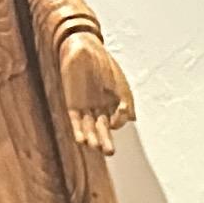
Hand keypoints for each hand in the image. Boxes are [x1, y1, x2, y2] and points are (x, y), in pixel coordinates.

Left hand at [59, 36, 134, 154]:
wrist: (82, 49)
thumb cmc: (104, 64)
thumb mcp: (119, 83)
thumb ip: (126, 102)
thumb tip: (131, 119)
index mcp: (115, 103)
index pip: (117, 120)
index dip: (118, 123)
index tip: (117, 120)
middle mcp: (101, 107)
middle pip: (103, 128)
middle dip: (106, 140)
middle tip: (110, 152)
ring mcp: (86, 106)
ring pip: (90, 127)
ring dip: (92, 137)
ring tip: (94, 147)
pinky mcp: (72, 104)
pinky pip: (76, 120)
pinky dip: (78, 130)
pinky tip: (81, 140)